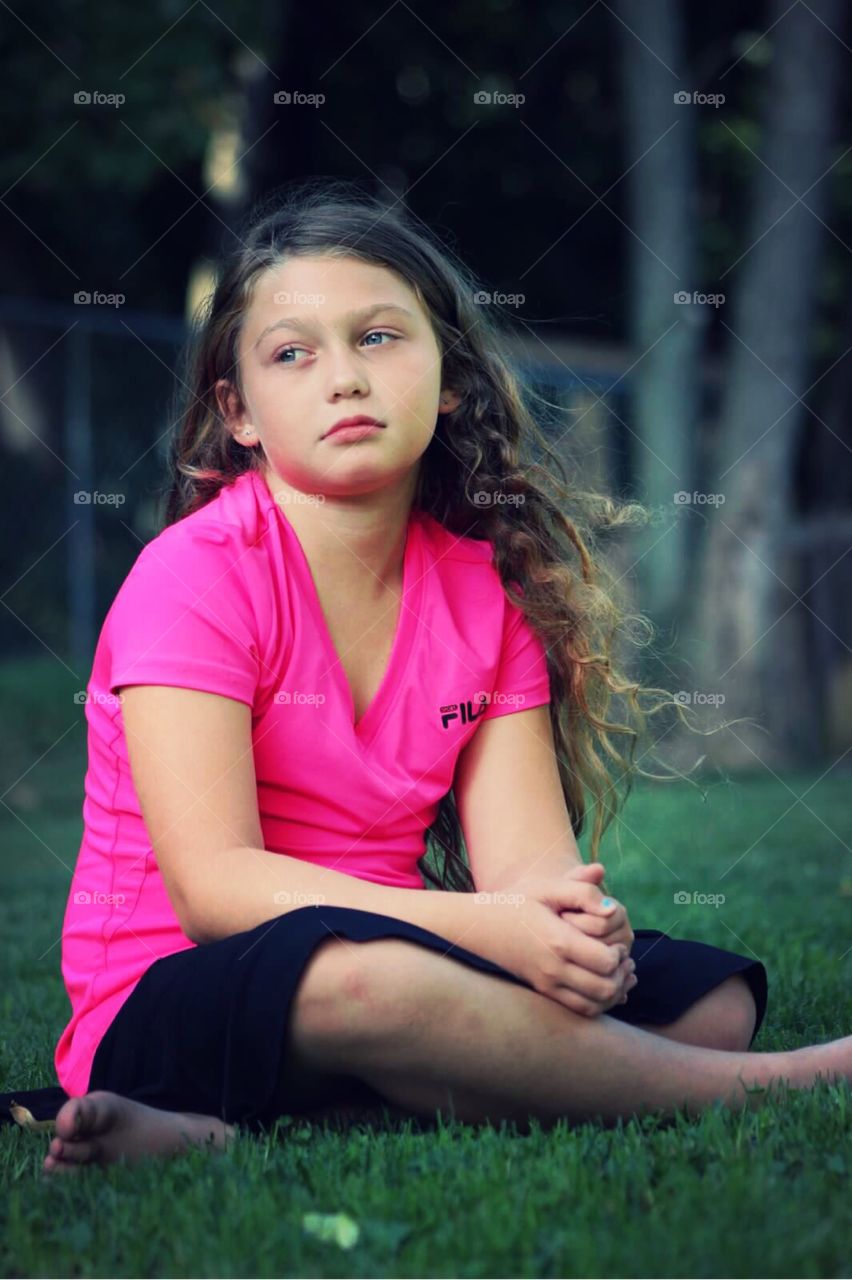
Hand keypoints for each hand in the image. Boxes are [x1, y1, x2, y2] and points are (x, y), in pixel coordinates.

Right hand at [465, 872, 636, 1017]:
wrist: (481, 924)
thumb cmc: (518, 901)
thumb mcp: (548, 887)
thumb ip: (582, 891)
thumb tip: (611, 909)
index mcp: (558, 940)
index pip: (605, 961)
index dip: (619, 953)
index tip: (616, 942)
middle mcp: (553, 968)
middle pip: (605, 988)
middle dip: (622, 975)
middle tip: (623, 959)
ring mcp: (547, 984)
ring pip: (594, 1005)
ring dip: (614, 992)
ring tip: (618, 973)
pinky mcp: (544, 992)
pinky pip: (579, 1010)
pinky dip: (599, 1003)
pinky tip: (604, 985)